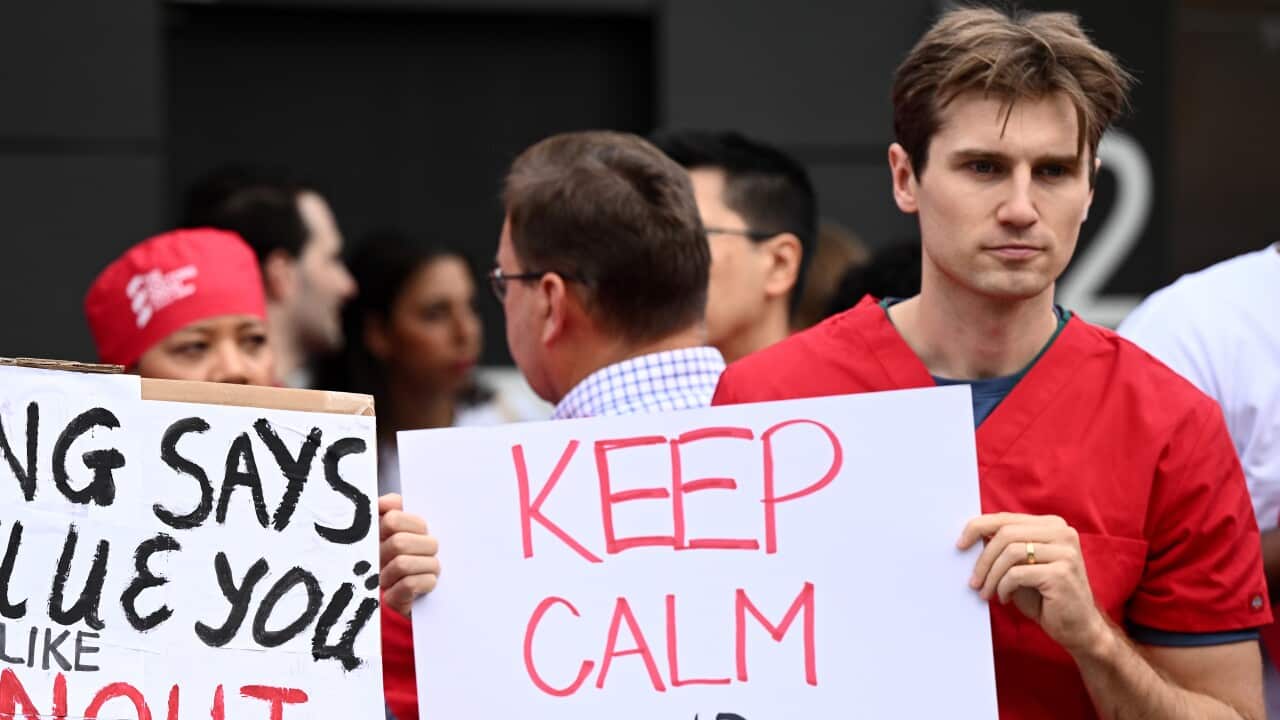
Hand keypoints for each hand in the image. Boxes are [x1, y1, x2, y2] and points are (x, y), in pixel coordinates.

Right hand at [378, 493, 439, 616]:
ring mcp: (382, 580)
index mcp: (381, 535)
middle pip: (399, 542)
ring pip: (403, 563)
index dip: (413, 523)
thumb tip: (386, 503)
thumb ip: (397, 511)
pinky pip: (409, 585)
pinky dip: (426, 582)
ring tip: (432, 569)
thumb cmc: (418, 560)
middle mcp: (377, 557)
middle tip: (432, 552)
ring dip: (428, 565)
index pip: (392, 518)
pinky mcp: (393, 603)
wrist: (420, 602)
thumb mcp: (414, 533)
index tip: (422, 530)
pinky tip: (430, 583)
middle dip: (425, 546)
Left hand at [957, 512, 1109, 655]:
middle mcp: (1062, 533)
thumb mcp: (1022, 566)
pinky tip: (1004, 598)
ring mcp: (1065, 552)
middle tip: (973, 581)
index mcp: (1052, 525)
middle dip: (983, 559)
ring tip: (986, 592)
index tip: (960, 545)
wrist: (1078, 628)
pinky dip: (1004, 587)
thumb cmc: (1045, 597)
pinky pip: (1017, 574)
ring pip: (1010, 553)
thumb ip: (1005, 548)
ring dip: (991, 576)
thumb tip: (971, 538)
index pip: (1006, 518)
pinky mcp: (1062, 573)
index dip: (978, 528)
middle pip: (1006, 533)